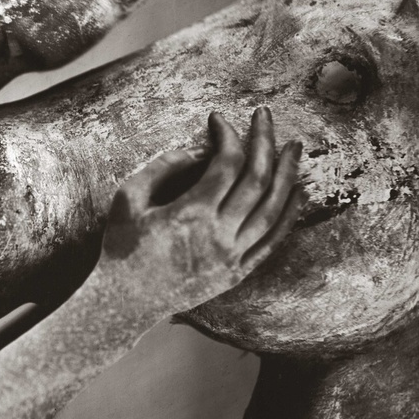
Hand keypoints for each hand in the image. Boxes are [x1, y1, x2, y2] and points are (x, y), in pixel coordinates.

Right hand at [92, 108, 304, 324]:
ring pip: (272, 209)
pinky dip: (289, 214)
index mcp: (190, 214)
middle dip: (264, 142)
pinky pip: (272, 241)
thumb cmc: (121, 247)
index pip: (226, 164)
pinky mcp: (236, 274)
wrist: (123, 302)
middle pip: (256, 180)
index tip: (219, 119)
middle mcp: (218, 235)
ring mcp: (232, 257)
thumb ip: (161, 168)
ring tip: (294, 147)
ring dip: (287, 173)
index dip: (227, 135)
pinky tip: (297, 192)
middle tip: (265, 116)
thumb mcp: (128, 199)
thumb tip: (194, 150)